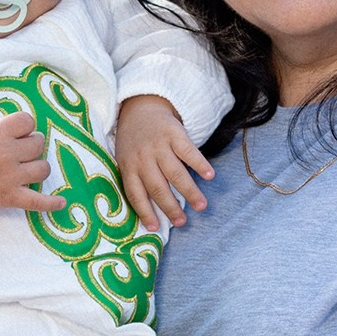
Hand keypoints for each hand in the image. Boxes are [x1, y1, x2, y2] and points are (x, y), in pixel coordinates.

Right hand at [0, 110, 60, 212]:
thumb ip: (7, 131)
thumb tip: (32, 131)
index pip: (27, 121)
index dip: (25, 127)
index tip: (18, 133)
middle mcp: (5, 154)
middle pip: (38, 144)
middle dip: (32, 146)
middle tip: (20, 152)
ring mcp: (10, 177)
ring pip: (43, 168)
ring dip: (38, 168)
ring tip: (26, 169)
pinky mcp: (11, 197)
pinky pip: (38, 202)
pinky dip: (51, 203)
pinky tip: (63, 202)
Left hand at [115, 94, 214, 229]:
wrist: (141, 107)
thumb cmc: (135, 141)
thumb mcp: (126, 159)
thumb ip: (136, 180)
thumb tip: (151, 213)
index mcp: (128, 167)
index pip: (135, 194)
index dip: (145, 212)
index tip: (155, 228)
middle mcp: (142, 158)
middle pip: (157, 187)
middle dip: (170, 207)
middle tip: (182, 223)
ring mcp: (159, 145)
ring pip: (175, 173)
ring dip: (189, 191)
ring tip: (201, 206)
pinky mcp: (174, 133)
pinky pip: (188, 151)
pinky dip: (200, 164)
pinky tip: (210, 176)